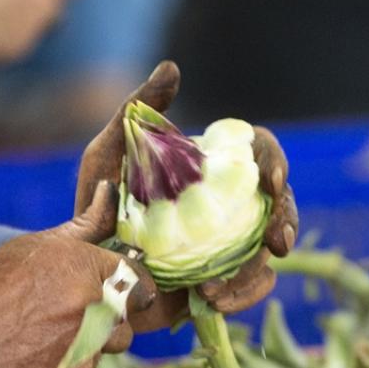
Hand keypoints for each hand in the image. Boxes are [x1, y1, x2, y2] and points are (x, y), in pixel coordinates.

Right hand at [0, 184, 151, 367]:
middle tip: (56, 321)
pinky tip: (30, 365)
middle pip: (124, 314)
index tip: (101, 294)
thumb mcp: (26, 249)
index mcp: (81, 264)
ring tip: (41, 342)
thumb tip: (108, 192)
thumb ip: (79, 227)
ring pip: (108, 346)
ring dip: (86, 346)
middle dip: (101, 317)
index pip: (133, 276)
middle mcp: (90, 303)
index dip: (117, 286)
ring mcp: (84, 346)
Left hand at [67, 61, 298, 329]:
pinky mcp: (220, 282)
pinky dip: (240, 298)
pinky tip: (209, 299)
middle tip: (276, 240)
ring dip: (254, 272)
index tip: (270, 179)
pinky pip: (248, 291)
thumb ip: (138, 109)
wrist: (80, 260)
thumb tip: (172, 68)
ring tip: (215, 287)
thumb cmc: (95, 198)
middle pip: (279, 204)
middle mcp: (230, 205)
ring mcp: (228, 245)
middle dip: (287, 220)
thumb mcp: (109, 150)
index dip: (275, 161)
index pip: (260, 153)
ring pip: (268, 256)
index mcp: (214, 167)